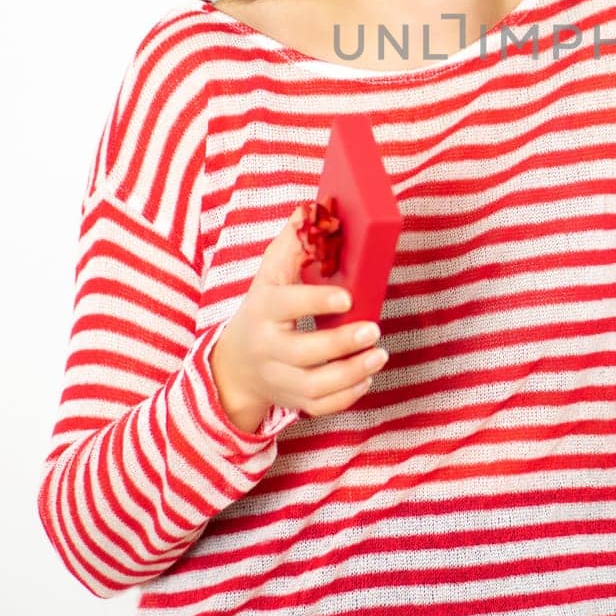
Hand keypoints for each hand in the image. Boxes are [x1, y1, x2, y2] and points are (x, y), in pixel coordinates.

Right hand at [208, 213, 390, 433]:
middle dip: (341, 343)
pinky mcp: (292, 400)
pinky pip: (320, 407)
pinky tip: (367, 376)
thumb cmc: (264, 309)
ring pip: (315, 386)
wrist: (236, 363)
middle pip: (303, 353)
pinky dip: (346, 396)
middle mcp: (268, 349)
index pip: (287, 306)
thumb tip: (310, 209)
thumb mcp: (270, 275)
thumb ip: (292, 245)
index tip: (348, 297)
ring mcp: (279, 378)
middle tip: (373, 329)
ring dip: (351, 373)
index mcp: (263, 310)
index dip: (316, 301)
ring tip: (379, 355)